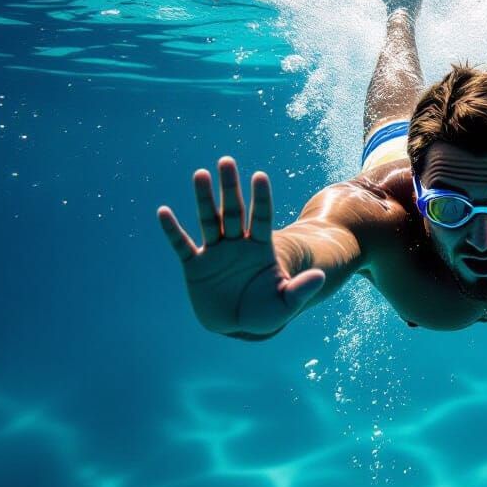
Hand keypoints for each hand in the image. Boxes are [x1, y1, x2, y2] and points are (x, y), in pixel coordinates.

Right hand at [157, 157, 324, 336]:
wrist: (237, 326)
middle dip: (230, 187)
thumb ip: (301, 290)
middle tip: (227, 161)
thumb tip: (322, 277)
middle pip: (233, 211)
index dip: (261, 198)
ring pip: (209, 220)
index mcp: (261, 248)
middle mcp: (237, 244)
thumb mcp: (286, 304)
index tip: (259, 176)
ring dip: (204, 198)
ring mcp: (216, 252)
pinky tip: (163, 212)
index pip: (262, 217)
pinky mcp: (195, 266)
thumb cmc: (264, 312)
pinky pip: (182, 245)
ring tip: (201, 174)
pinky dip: (172, 230)